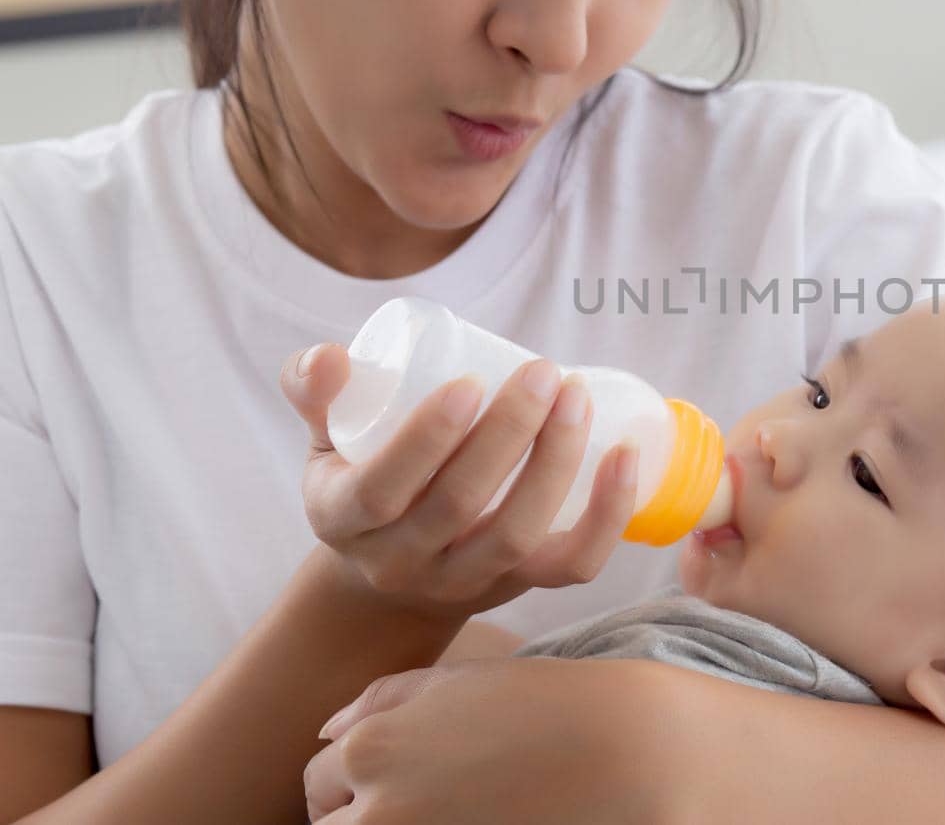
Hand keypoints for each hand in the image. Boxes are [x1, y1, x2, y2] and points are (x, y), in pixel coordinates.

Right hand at [279, 343, 639, 619]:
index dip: (427, 438)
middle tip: (544, 371)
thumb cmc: (360, 479)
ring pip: (517, 536)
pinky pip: (571, 566)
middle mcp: (400, 562)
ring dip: (557, 464)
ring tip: (579, 399)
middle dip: (509, 433)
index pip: (382, 488)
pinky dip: (608, 516)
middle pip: (460, 507)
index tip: (471, 380)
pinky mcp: (518, 587)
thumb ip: (317, 390)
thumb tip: (331, 358)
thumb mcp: (322, 440)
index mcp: (342, 519)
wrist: (385, 575)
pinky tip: (626, 458)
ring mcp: (463, 582)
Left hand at [304, 658, 689, 823]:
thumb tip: (326, 734)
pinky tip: (466, 817)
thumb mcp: (457, 680)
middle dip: (360, 813)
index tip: (398, 773)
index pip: (315, 782)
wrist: (620, 751)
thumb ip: (383, 700)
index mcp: (370, 751)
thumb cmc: (541, 705)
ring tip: (442, 809)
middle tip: (424, 795)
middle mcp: (378, 812)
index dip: (349, 779)